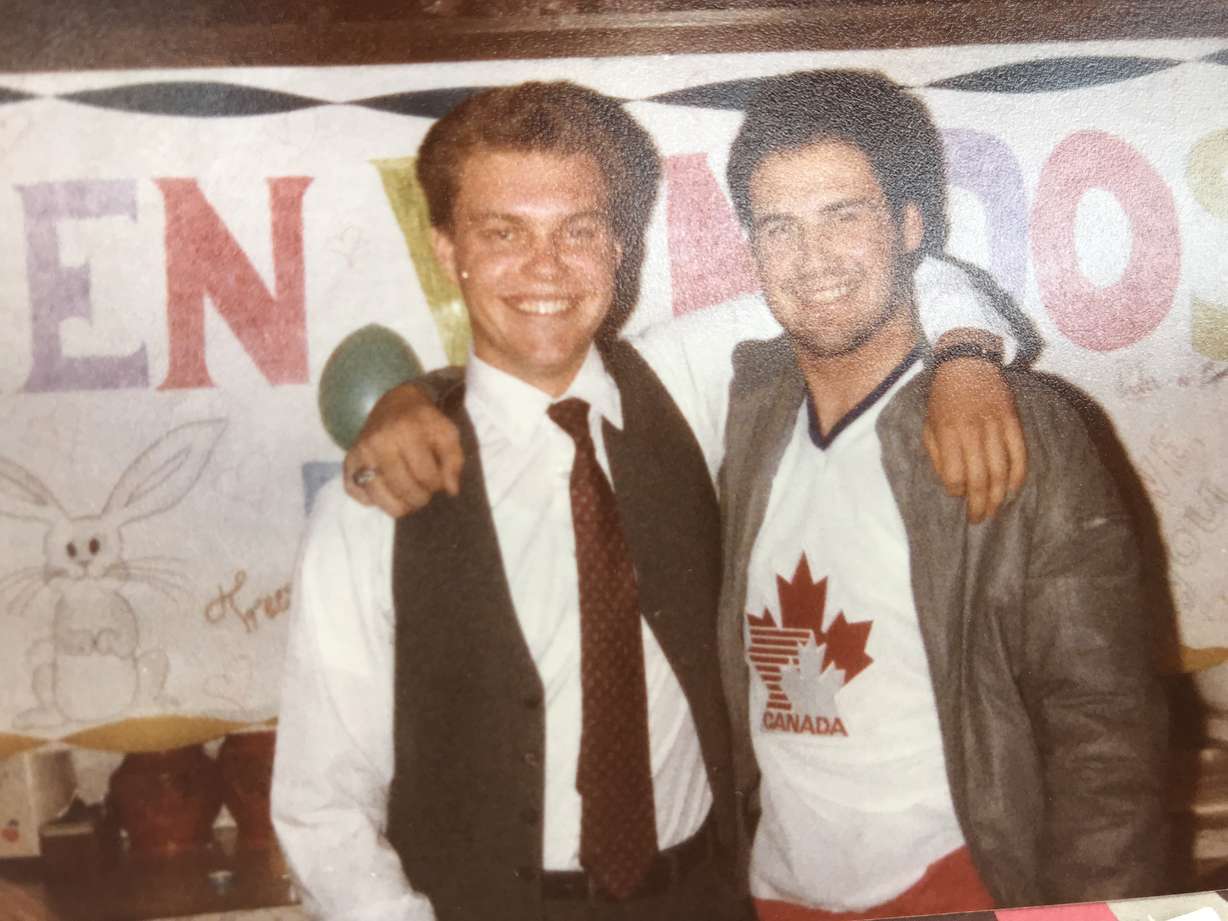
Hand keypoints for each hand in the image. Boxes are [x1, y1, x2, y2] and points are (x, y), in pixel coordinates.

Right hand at [343, 383, 463, 517]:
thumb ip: (454, 462)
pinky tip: (387, 490)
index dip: (437, 485)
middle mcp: (378, 442)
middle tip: (424, 491)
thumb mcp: (447, 434)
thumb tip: (451, 491)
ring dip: (399, 506)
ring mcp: (360, 453)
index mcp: (406, 432)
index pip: (426, 475)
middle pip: (403, 489)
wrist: (395, 402)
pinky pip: (357, 494)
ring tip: (409, 497)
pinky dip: (373, 500)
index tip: (437, 480)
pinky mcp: (348, 462)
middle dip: (420, 498)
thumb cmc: (424, 423)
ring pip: (379, 497)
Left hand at [923, 358, 1026, 523]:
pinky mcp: (1013, 420)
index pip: (954, 474)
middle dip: (980, 504)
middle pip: (979, 478)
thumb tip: (950, 483)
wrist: (967, 364)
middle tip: (979, 519)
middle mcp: (972, 430)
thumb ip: (937, 454)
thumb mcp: (929, 424)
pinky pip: (1020, 454)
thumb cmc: (943, 399)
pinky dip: (1018, 475)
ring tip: (995, 510)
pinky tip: (1014, 490)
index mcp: (947, 432)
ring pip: (1001, 470)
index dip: (956, 491)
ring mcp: (995, 425)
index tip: (957, 496)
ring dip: (999, 496)